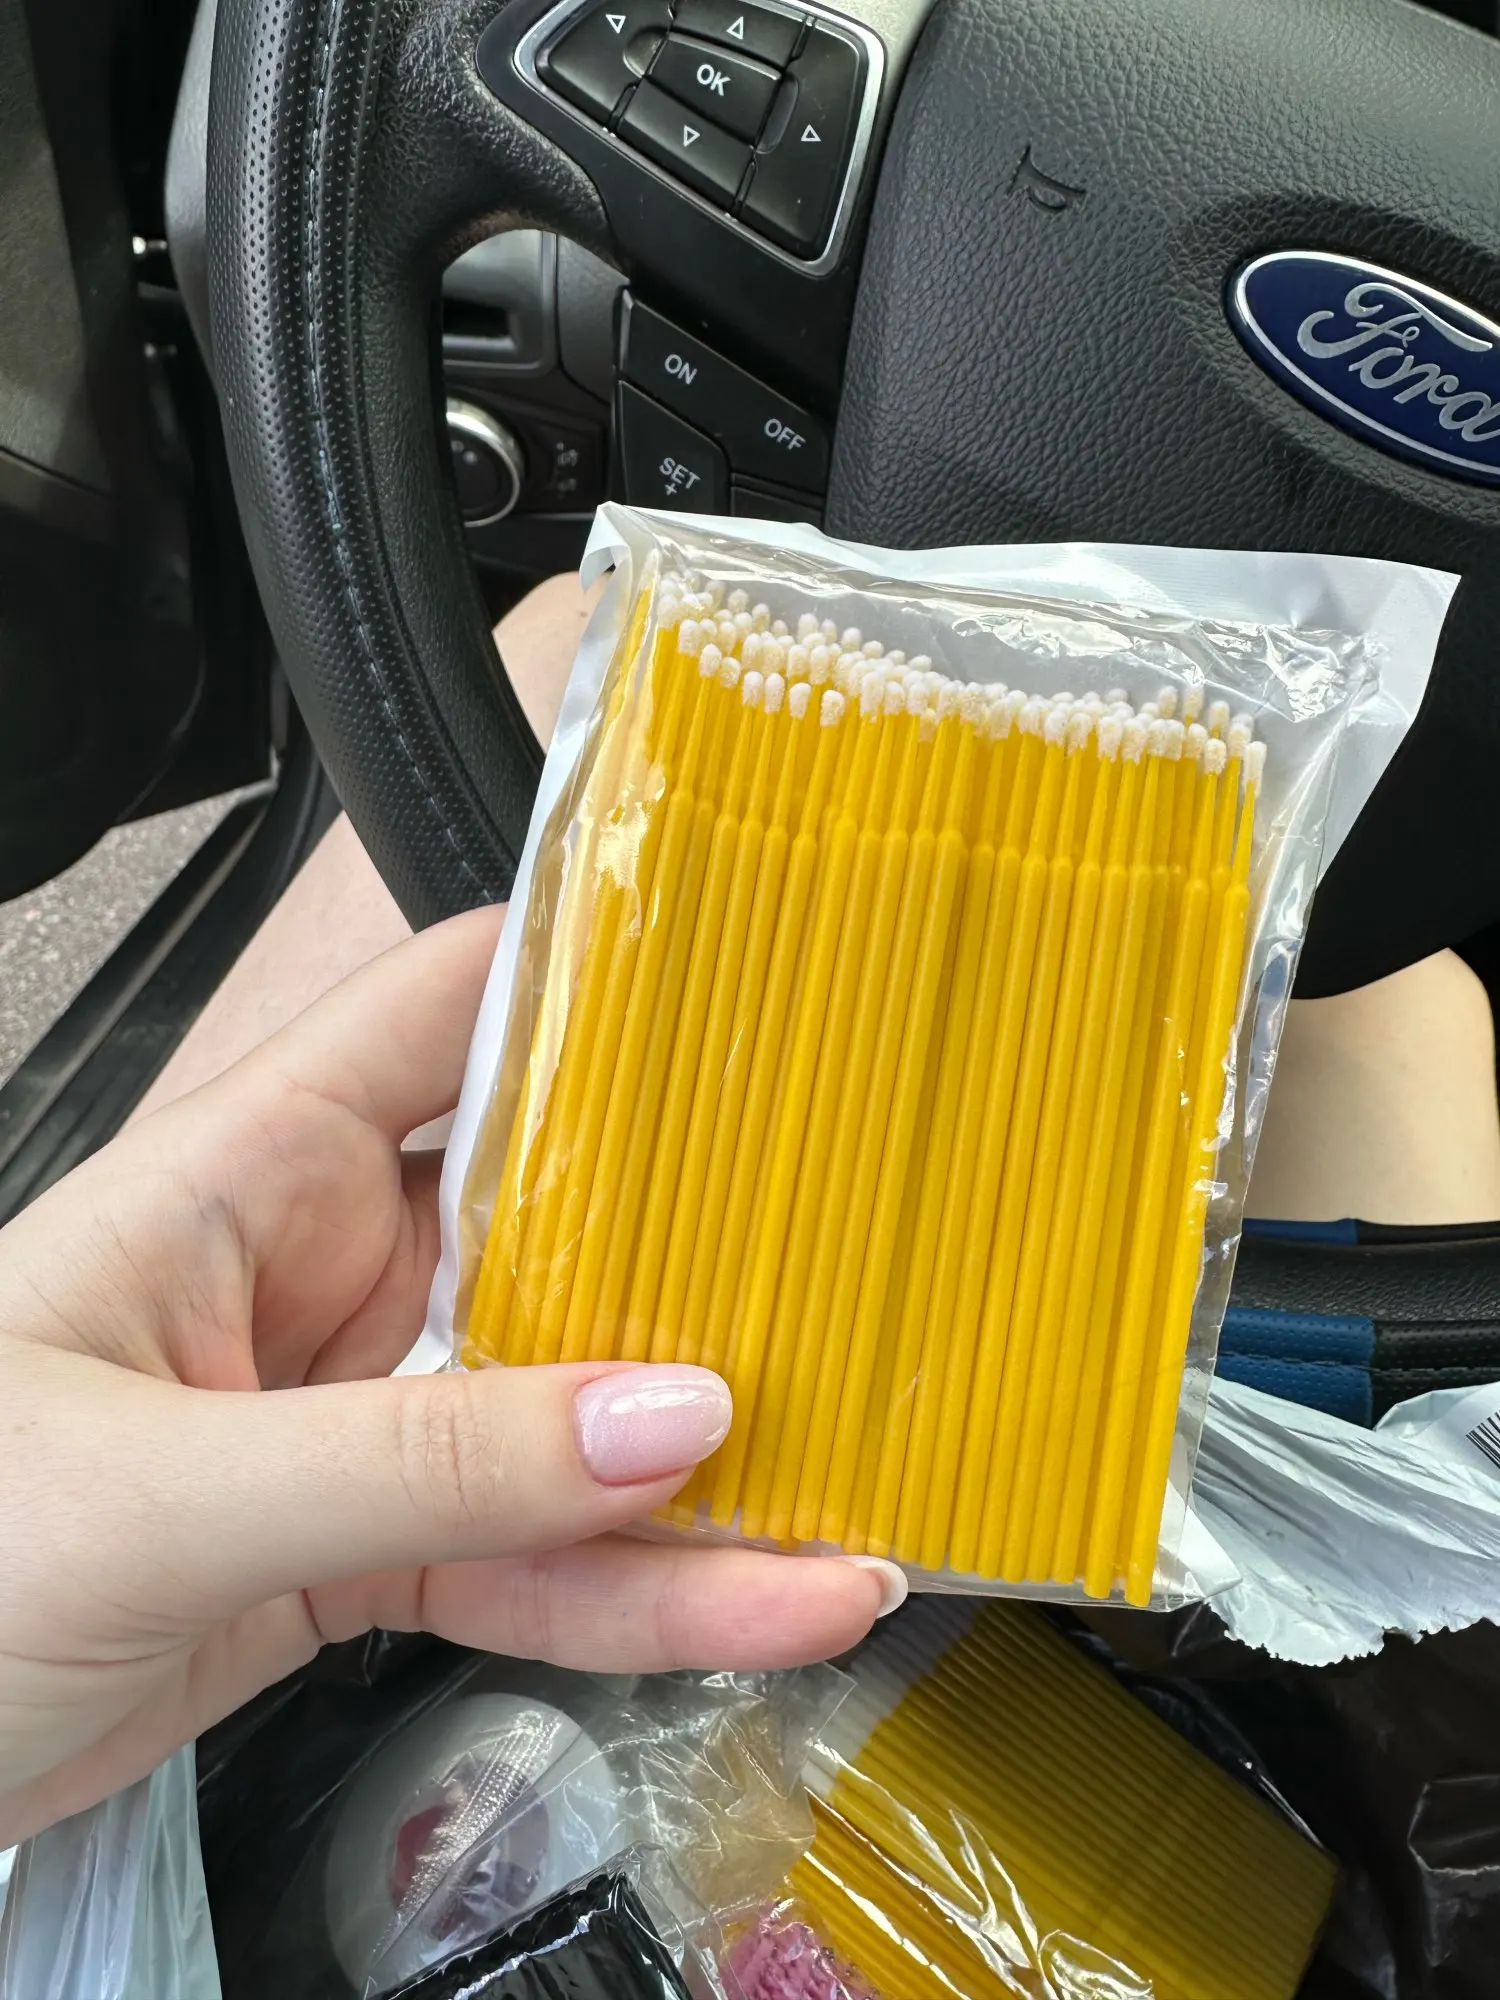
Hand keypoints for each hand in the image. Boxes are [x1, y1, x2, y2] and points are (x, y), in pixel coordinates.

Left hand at [0, 908, 900, 1844]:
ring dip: (704, 1463)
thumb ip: (418, 1458)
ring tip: (857, 1485)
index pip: (452, 1007)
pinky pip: (531, 1553)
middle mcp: (322, 1262)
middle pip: (558, 1214)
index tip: (759, 979)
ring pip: (566, 1410)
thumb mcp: (162, 1487)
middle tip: (867, 1255)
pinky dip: (641, 1590)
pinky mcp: (361, 1543)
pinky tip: (756, 1601)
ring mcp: (353, 1410)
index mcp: (255, 1164)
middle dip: (707, 1243)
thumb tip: (658, 1416)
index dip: (599, 975)